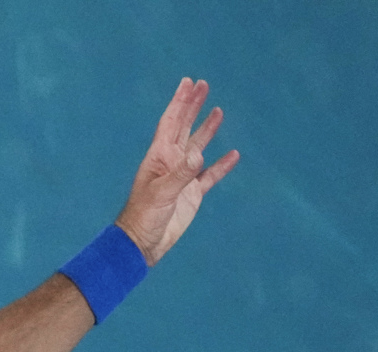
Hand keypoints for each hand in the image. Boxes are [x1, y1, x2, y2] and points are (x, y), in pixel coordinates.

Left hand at [115, 78, 239, 265]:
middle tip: (203, 85)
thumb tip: (199, 153)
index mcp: (159, 157)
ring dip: (207, 129)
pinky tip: (233, 154)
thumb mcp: (162, 193)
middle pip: (184, 127)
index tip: (189, 82)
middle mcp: (171, 162)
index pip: (171, 122)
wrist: (144, 243)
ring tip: (218, 110)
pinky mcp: (192, 194)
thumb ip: (181, 173)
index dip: (179, 102)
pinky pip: (210, 175)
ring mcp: (182, 177)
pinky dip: (221, 165)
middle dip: (193, 106)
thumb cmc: (145, 216)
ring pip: (198, 147)